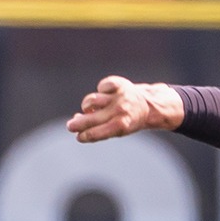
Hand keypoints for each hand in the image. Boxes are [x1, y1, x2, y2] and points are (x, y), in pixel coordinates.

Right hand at [66, 76, 180, 141]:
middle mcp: (120, 110)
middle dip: (79, 123)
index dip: (86, 136)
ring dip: (87, 106)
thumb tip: (76, 118)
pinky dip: (101, 91)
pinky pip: (101, 86)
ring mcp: (119, 96)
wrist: (149, 105)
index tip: (78, 136)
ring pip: (92, 100)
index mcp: (121, 125)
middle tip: (70, 126)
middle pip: (92, 118)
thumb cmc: (127, 119)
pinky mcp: (118, 84)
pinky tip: (106, 95)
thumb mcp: (116, 128)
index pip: (98, 133)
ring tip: (90, 109)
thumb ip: (97, 126)